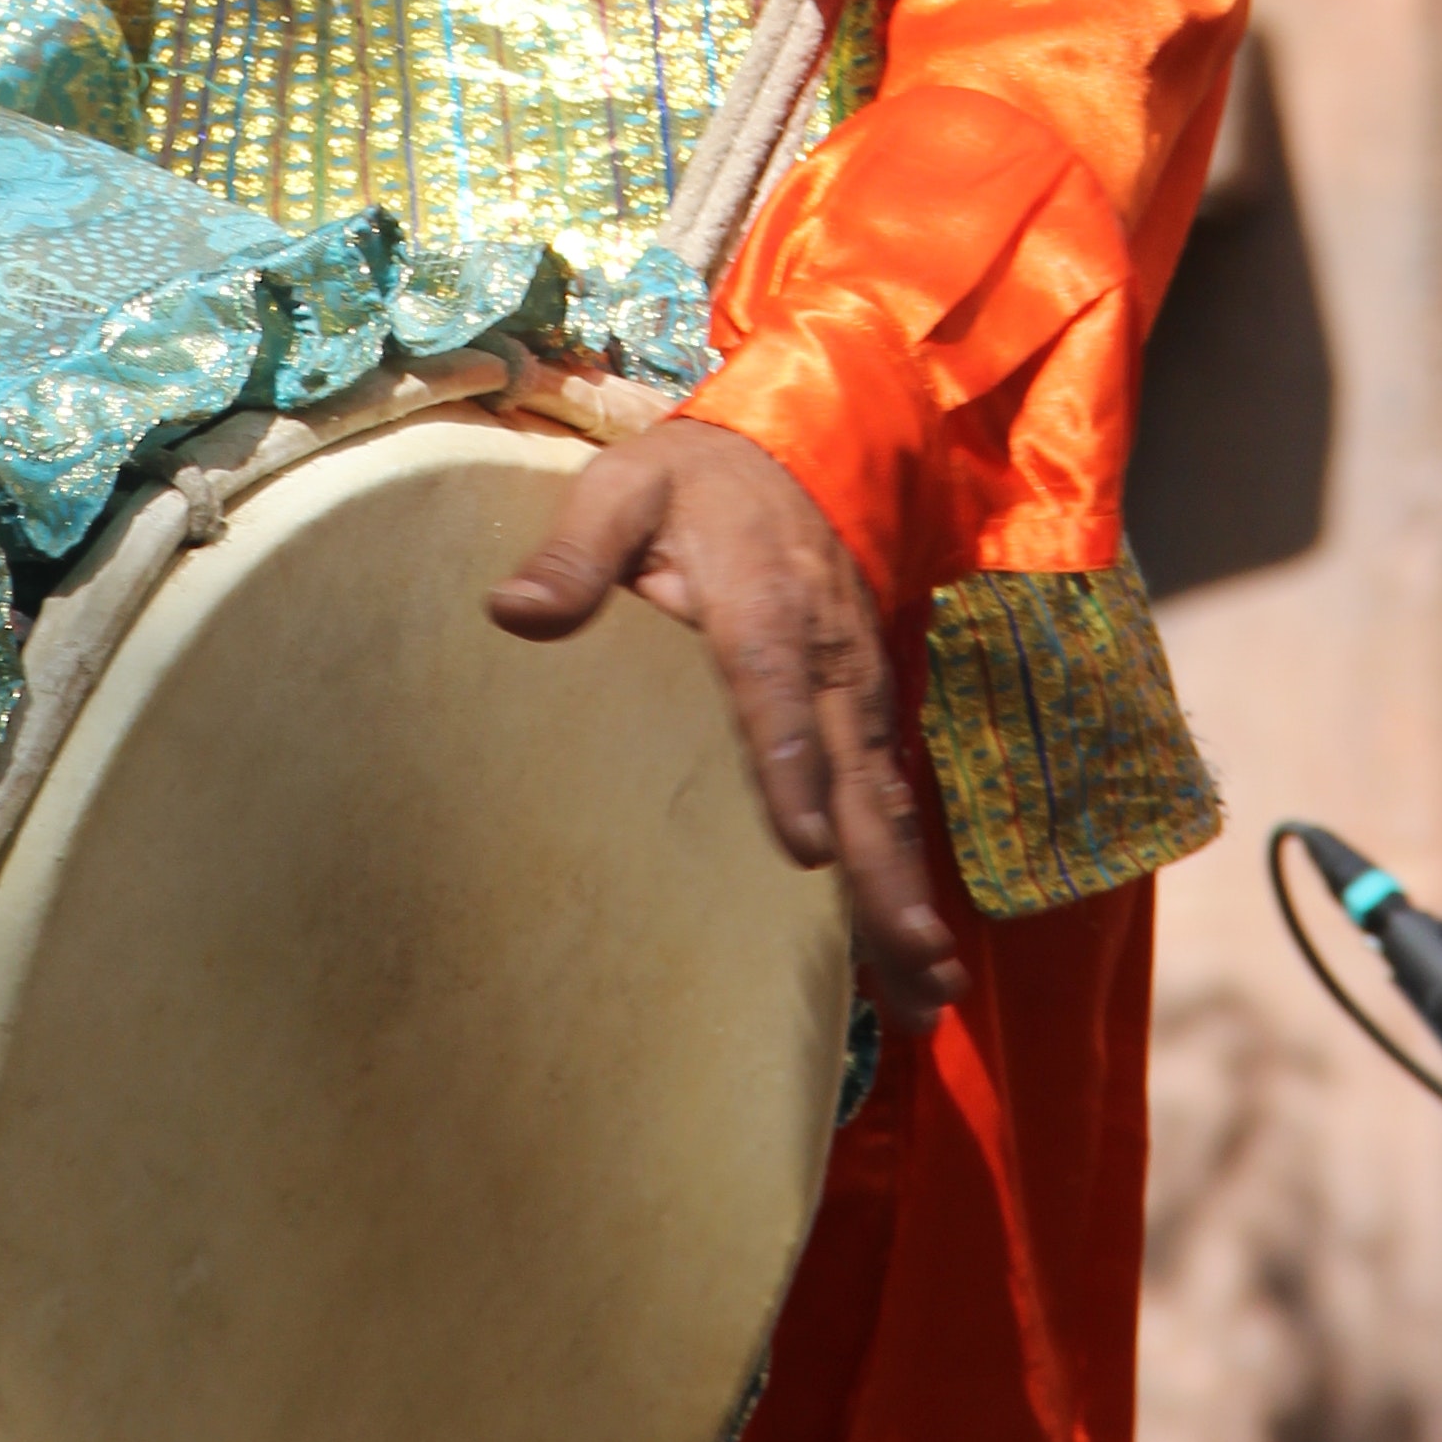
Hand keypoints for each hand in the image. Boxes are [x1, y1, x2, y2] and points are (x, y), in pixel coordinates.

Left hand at [487, 416, 966, 1035]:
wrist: (785, 455)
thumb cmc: (687, 486)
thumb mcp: (622, 487)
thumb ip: (575, 550)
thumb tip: (512, 613)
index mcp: (762, 600)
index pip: (776, 689)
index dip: (792, 767)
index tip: (806, 846)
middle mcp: (830, 655)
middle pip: (854, 772)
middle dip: (881, 868)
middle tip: (907, 954)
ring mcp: (860, 690)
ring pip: (887, 801)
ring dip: (908, 891)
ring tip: (928, 986)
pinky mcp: (868, 715)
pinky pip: (891, 800)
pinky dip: (908, 874)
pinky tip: (919, 958)